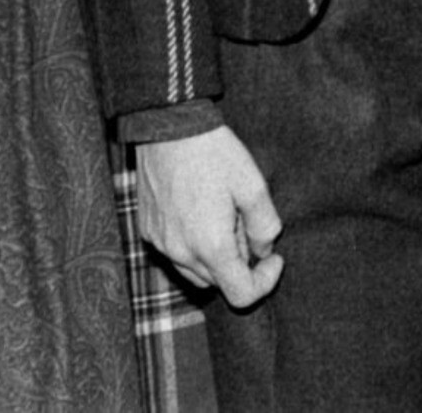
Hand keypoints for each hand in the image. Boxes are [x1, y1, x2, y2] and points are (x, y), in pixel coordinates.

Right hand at [136, 125, 283, 307]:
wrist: (167, 126)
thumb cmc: (213, 152)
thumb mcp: (253, 184)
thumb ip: (265, 226)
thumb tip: (263, 250)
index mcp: (211, 246)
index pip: (241, 295)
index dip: (264, 282)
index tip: (274, 257)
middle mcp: (181, 253)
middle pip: (218, 282)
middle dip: (239, 262)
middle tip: (244, 222)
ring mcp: (160, 243)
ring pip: (195, 271)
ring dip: (214, 256)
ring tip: (221, 213)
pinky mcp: (147, 230)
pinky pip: (175, 252)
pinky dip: (192, 244)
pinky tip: (198, 210)